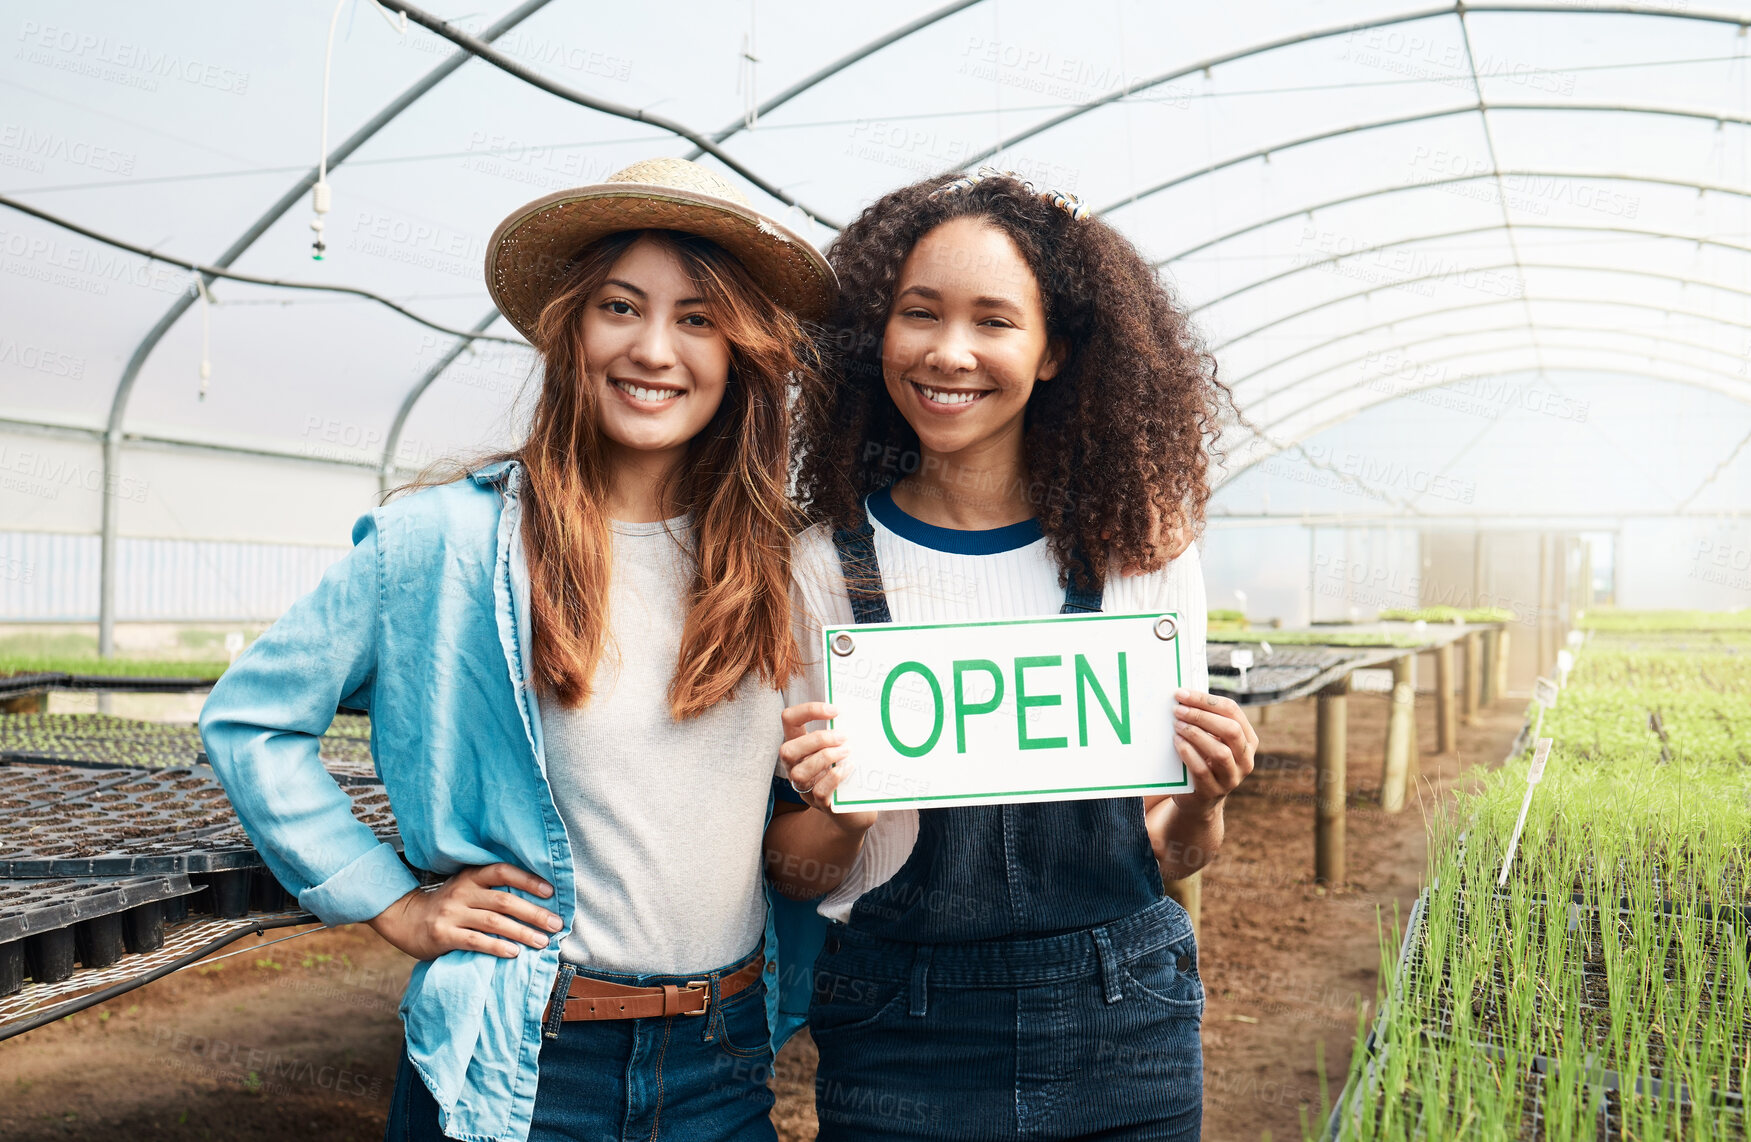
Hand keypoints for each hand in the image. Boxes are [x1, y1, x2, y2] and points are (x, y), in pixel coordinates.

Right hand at [367, 862, 560, 960]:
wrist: (406, 919)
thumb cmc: (448, 905)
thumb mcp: (466, 888)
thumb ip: (492, 889)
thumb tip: (536, 899)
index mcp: (470, 876)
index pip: (503, 871)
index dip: (528, 880)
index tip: (551, 892)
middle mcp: (462, 892)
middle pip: (504, 900)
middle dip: (533, 913)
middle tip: (556, 924)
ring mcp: (451, 914)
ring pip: (493, 922)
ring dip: (521, 933)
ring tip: (542, 942)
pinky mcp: (443, 935)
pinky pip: (475, 941)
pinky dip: (496, 947)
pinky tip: (513, 953)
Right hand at [779, 702, 875, 833]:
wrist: (854, 809)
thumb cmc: (847, 770)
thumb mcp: (839, 748)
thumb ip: (839, 733)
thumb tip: (856, 712)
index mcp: (799, 746)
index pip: (789, 719)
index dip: (808, 710)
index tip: (835, 710)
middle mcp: (795, 766)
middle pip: (787, 750)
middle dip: (816, 740)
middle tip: (843, 737)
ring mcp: (804, 787)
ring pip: (799, 773)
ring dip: (826, 758)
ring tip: (847, 752)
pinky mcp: (819, 803)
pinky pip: (819, 791)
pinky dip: (835, 777)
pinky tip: (849, 768)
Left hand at [1171, 689, 1256, 814]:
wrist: (1198, 798)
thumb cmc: (1203, 759)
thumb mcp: (1211, 740)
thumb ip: (1206, 721)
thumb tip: (1184, 695)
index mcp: (1248, 740)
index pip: (1233, 711)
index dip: (1206, 700)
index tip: (1182, 694)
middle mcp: (1246, 759)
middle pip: (1230, 730)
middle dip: (1202, 716)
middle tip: (1178, 709)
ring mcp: (1232, 778)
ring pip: (1220, 752)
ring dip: (1196, 734)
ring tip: (1177, 725)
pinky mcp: (1213, 791)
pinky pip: (1202, 770)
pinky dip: (1189, 753)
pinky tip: (1177, 742)